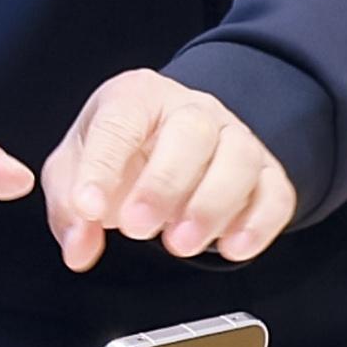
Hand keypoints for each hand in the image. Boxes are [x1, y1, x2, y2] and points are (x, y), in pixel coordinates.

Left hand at [41, 68, 300, 272]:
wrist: (171, 138)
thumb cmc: (122, 150)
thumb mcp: (76, 168)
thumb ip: (70, 206)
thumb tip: (79, 248)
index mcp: (136, 97)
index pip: (120, 122)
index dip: (102, 167)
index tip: (89, 209)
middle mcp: (191, 109)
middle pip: (191, 132)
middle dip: (164, 185)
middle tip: (137, 229)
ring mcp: (235, 136)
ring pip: (240, 159)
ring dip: (211, 206)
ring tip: (180, 244)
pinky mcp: (266, 171)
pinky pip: (275, 192)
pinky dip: (259, 223)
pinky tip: (233, 248)